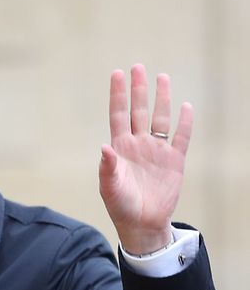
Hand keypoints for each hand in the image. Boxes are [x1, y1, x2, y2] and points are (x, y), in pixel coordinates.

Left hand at [99, 64, 192, 254]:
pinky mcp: (174, 161)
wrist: (142, 222)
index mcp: (120, 147)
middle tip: (138, 67)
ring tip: (162, 77)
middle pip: (138, 110)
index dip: (118, 95)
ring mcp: (156, 151)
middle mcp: (138, 144)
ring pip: (160, 119)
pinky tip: (186, 106)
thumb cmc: (120, 205)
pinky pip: (180, 138)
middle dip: (138, 89)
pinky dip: (184, 123)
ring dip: (161, 99)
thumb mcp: (109, 187)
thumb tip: (104, 147)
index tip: (117, 74)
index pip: (118, 115)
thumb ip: (107, 167)